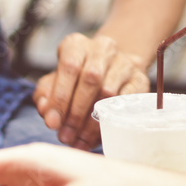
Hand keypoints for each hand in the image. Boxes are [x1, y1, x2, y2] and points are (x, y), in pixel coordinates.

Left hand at [34, 33, 148, 148]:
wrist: (109, 69)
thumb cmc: (75, 78)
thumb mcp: (55, 81)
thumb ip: (46, 95)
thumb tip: (45, 111)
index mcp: (76, 44)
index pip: (69, 66)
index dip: (60, 96)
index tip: (53, 122)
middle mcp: (102, 48)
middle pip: (90, 78)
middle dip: (76, 112)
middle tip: (66, 136)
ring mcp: (124, 62)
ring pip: (109, 92)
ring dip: (93, 121)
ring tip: (80, 140)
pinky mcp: (140, 79)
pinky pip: (128, 101)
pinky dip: (113, 121)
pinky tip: (100, 134)